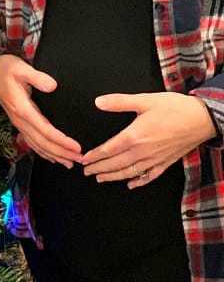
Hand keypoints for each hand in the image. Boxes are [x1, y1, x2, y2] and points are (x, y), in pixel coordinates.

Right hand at [0, 54, 82, 168]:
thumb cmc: (6, 68)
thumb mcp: (21, 68)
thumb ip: (37, 77)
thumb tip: (53, 86)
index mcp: (22, 109)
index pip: (45, 130)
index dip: (61, 141)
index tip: (77, 147)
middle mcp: (20, 120)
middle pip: (42, 142)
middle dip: (62, 153)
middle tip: (80, 159)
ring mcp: (18, 123)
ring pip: (37, 145)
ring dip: (54, 156)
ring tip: (70, 163)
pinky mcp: (18, 122)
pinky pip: (31, 142)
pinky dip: (42, 152)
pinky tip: (52, 158)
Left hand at [80, 91, 216, 188]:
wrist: (201, 119)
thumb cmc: (173, 108)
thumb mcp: (144, 100)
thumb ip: (119, 102)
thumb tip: (98, 102)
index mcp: (135, 135)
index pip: (109, 149)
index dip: (95, 155)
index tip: (83, 160)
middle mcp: (143, 151)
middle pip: (116, 164)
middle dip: (100, 169)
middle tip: (86, 172)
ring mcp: (155, 159)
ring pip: (130, 172)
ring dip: (114, 177)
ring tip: (101, 179)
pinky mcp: (166, 162)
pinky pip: (150, 176)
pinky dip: (139, 181)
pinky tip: (131, 184)